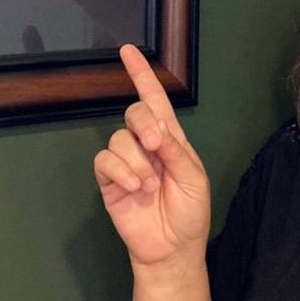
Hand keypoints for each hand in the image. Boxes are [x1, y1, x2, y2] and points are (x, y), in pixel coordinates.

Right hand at [94, 45, 210, 270]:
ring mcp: (126, 162)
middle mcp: (146, 145)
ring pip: (119, 139)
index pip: (155, 100)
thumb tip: (156, 129)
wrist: (173, 249)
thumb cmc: (190, 213)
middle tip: (157, 147)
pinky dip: (120, 172)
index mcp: (171, 139)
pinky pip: (105, 162)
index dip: (142, 75)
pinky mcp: (109, 180)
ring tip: (149, 185)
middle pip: (135, 112)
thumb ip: (175, 151)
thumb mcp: (194, 179)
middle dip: (144, 124)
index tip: (128, 51)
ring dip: (136, 162)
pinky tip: (133, 187)